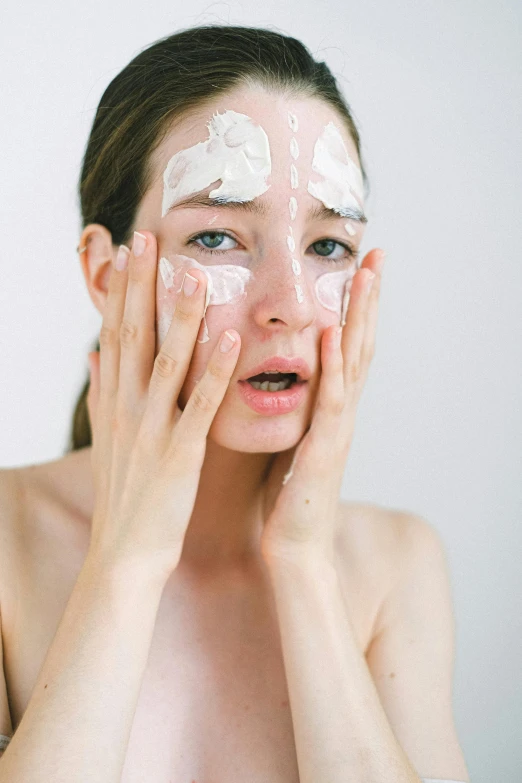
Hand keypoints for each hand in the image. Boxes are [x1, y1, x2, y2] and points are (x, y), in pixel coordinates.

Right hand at [86, 230, 240, 582]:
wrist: (125, 552)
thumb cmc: (124, 494)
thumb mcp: (105, 438)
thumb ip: (101, 392)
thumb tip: (92, 352)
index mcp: (114, 401)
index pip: (115, 332)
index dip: (121, 289)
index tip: (128, 248)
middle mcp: (128, 407)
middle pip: (134, 335)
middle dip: (141, 285)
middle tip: (149, 237)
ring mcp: (152, 429)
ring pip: (167, 362)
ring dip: (180, 318)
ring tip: (195, 275)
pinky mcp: (180, 453)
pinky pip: (199, 407)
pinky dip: (215, 373)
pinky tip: (232, 341)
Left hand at [260, 248, 384, 564]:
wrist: (295, 548)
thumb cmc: (288, 495)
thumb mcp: (293, 440)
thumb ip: (296, 408)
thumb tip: (282, 379)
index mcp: (330, 408)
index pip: (347, 347)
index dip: (355, 306)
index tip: (356, 265)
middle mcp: (341, 412)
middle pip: (361, 344)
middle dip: (367, 298)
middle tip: (375, 253)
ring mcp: (338, 429)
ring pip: (354, 363)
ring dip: (360, 317)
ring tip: (364, 275)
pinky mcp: (324, 449)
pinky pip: (331, 401)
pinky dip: (335, 366)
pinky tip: (334, 333)